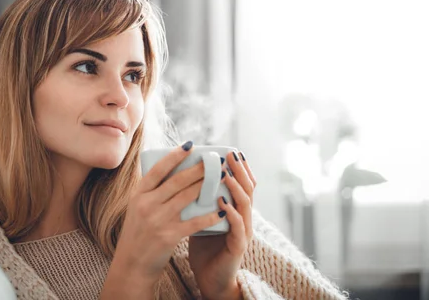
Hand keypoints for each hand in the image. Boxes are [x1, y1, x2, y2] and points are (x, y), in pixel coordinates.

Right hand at [109, 141, 226, 288]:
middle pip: (177, 181)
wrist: (131, 264)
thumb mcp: (137, 207)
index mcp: (139, 194)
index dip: (175, 156)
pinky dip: (208, 216)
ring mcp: (157, 220)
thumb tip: (171, 169)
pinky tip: (221, 210)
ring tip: (221, 177)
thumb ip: (151, 191)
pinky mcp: (168, 236)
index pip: (158, 169)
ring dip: (206, 186)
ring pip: (187, 197)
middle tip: (214, 159)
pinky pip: (193, 222)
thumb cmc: (138, 233)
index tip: (190, 145)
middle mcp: (146, 204)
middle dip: (198, 168)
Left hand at [188, 150, 256, 299]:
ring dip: (236, 188)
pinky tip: (222, 203)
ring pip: (245, 205)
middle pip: (247, 189)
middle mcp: (243, 218)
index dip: (239, 168)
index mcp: (234, 209)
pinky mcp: (238, 247)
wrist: (209, 278)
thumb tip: (180, 176)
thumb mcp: (200, 217)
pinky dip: (231, 214)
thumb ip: (198, 200)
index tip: (231, 150)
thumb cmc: (204, 246)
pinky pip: (237, 228)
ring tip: (226, 173)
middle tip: (232, 155)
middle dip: (240, 171)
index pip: (241, 184)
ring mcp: (243, 232)